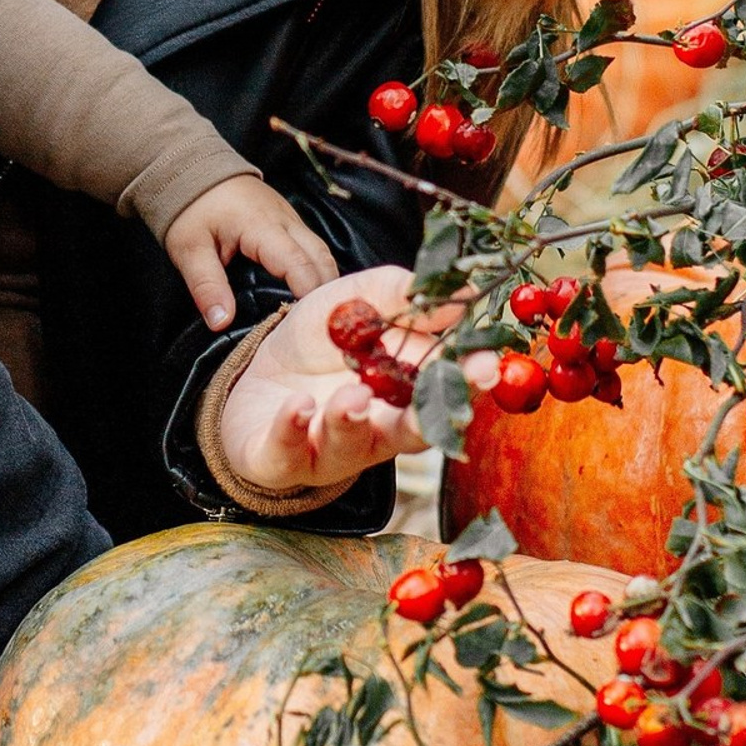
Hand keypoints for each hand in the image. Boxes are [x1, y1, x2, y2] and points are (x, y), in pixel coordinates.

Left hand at [162, 175, 336, 329]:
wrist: (193, 170)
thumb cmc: (191, 208)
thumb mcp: (189, 249)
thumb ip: (206, 286)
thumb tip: (221, 322)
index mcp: (263, 227)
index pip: (299, 264)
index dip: (308, 296)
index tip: (307, 327)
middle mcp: (287, 221)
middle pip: (322, 260)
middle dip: (325, 294)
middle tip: (317, 329)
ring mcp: (291, 220)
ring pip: (323, 254)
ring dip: (325, 283)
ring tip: (316, 318)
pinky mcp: (290, 222)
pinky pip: (314, 249)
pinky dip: (317, 272)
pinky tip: (309, 297)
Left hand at [215, 266, 495, 495]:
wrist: (258, 377)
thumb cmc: (320, 342)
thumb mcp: (358, 299)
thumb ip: (403, 294)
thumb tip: (465, 287)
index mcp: (404, 393)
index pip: (445, 391)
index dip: (468, 380)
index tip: (487, 362)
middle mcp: (375, 429)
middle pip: (410, 430)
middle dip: (428, 415)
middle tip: (436, 395)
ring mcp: (328, 447)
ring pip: (349, 444)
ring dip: (353, 421)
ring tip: (353, 397)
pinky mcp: (280, 459)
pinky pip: (287, 452)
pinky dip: (293, 428)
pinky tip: (299, 405)